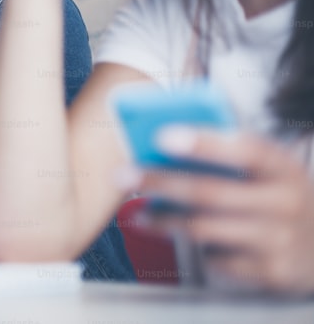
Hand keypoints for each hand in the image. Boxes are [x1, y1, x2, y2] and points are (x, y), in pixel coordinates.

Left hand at [136, 127, 313, 294]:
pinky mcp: (269, 271)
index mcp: (284, 168)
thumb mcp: (271, 169)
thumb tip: (164, 140)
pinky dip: (190, 246)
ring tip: (136, 214)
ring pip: (206, 229)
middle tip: (122, 174)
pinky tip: (171, 235)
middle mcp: (284, 203)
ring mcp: (278, 240)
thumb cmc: (281, 195)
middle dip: (161, 182)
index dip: (204, 143)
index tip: (162, 135)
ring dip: (163, 220)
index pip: (245, 149)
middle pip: (211, 192)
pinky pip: (217, 259)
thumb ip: (230, 153)